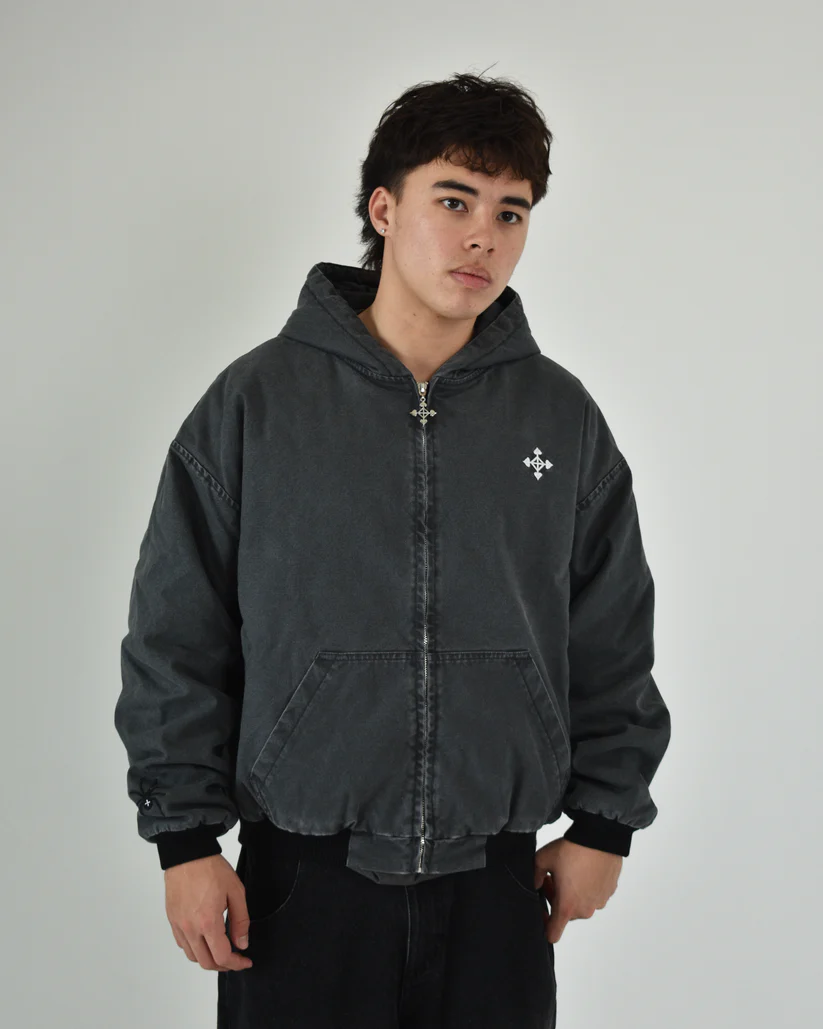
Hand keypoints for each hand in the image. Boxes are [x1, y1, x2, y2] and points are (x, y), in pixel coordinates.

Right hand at [164, 853, 252, 970]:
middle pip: (206, 962)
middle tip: (235, 959)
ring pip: (192, 956)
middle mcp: (190, 928)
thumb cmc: (211, 869)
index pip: (222, 956)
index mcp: (208, 922)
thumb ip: (240, 920)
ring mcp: (179, 926)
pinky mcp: (172, 920)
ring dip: (208, 959)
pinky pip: (182, 944)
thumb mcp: (236, 891)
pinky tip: (205, 940)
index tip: (246, 962)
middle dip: (223, 966)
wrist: (188, 854)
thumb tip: (242, 943)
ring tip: (221, 951)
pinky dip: (195, 949)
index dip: (236, 964)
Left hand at [534, 838, 622, 943]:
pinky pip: (594, 895)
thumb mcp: (543, 859)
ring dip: (573, 893)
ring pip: (581, 904)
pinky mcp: (609, 892)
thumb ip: (535, 876)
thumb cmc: (572, 849)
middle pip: (566, 914)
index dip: (544, 926)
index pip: (553, 934)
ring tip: (569, 871)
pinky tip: (584, 869)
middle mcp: (585, 909)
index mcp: (567, 907)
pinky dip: (588, 887)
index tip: (543, 910)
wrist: (600, 837)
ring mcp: (599, 902)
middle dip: (557, 899)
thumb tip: (536, 884)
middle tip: (553, 878)